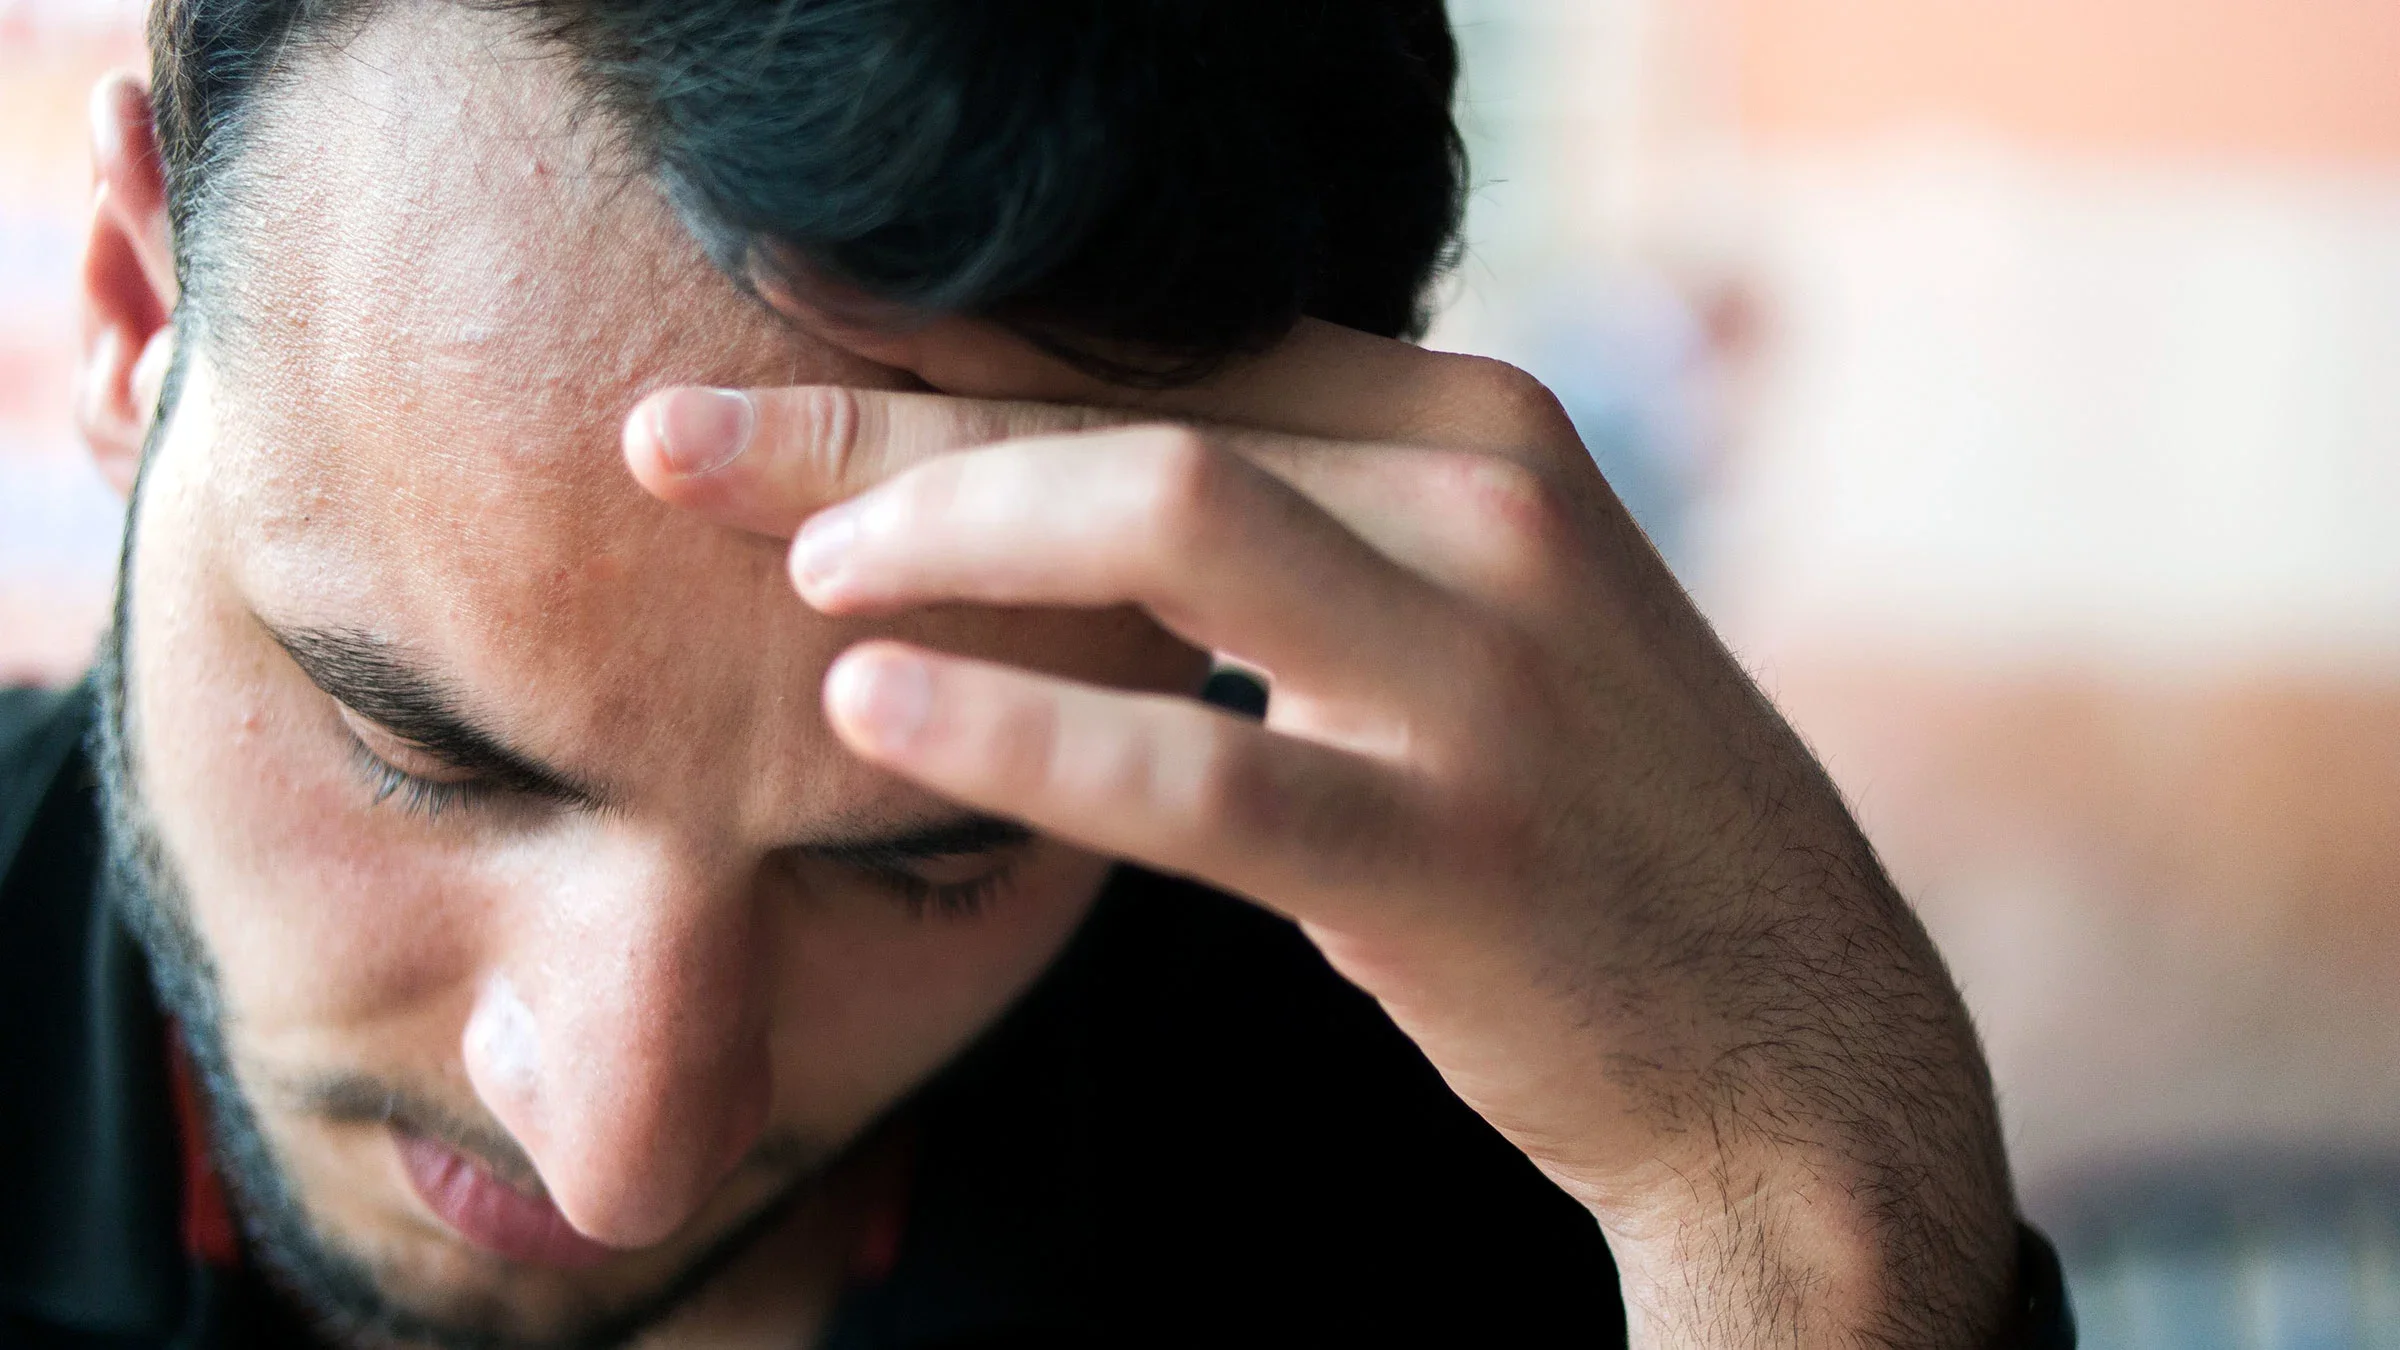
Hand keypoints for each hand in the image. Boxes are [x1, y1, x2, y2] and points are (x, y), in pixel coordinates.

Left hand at [625, 318, 2019, 1344]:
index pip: (1169, 333)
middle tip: (676, 439)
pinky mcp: (1448, 853)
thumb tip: (1064, 471)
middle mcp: (1487, 504)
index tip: (777, 336)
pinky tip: (878, 715)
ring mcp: (1482, 674)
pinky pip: (1201, 772)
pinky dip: (1022, 734)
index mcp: (1478, 424)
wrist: (1789, 1041)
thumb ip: (1308, 517)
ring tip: (792, 582)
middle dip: (875, 416)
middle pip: (1130, 401)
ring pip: (1164, 519)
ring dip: (939, 528)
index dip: (954, 334)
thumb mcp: (1475, 610)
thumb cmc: (1590, 820)